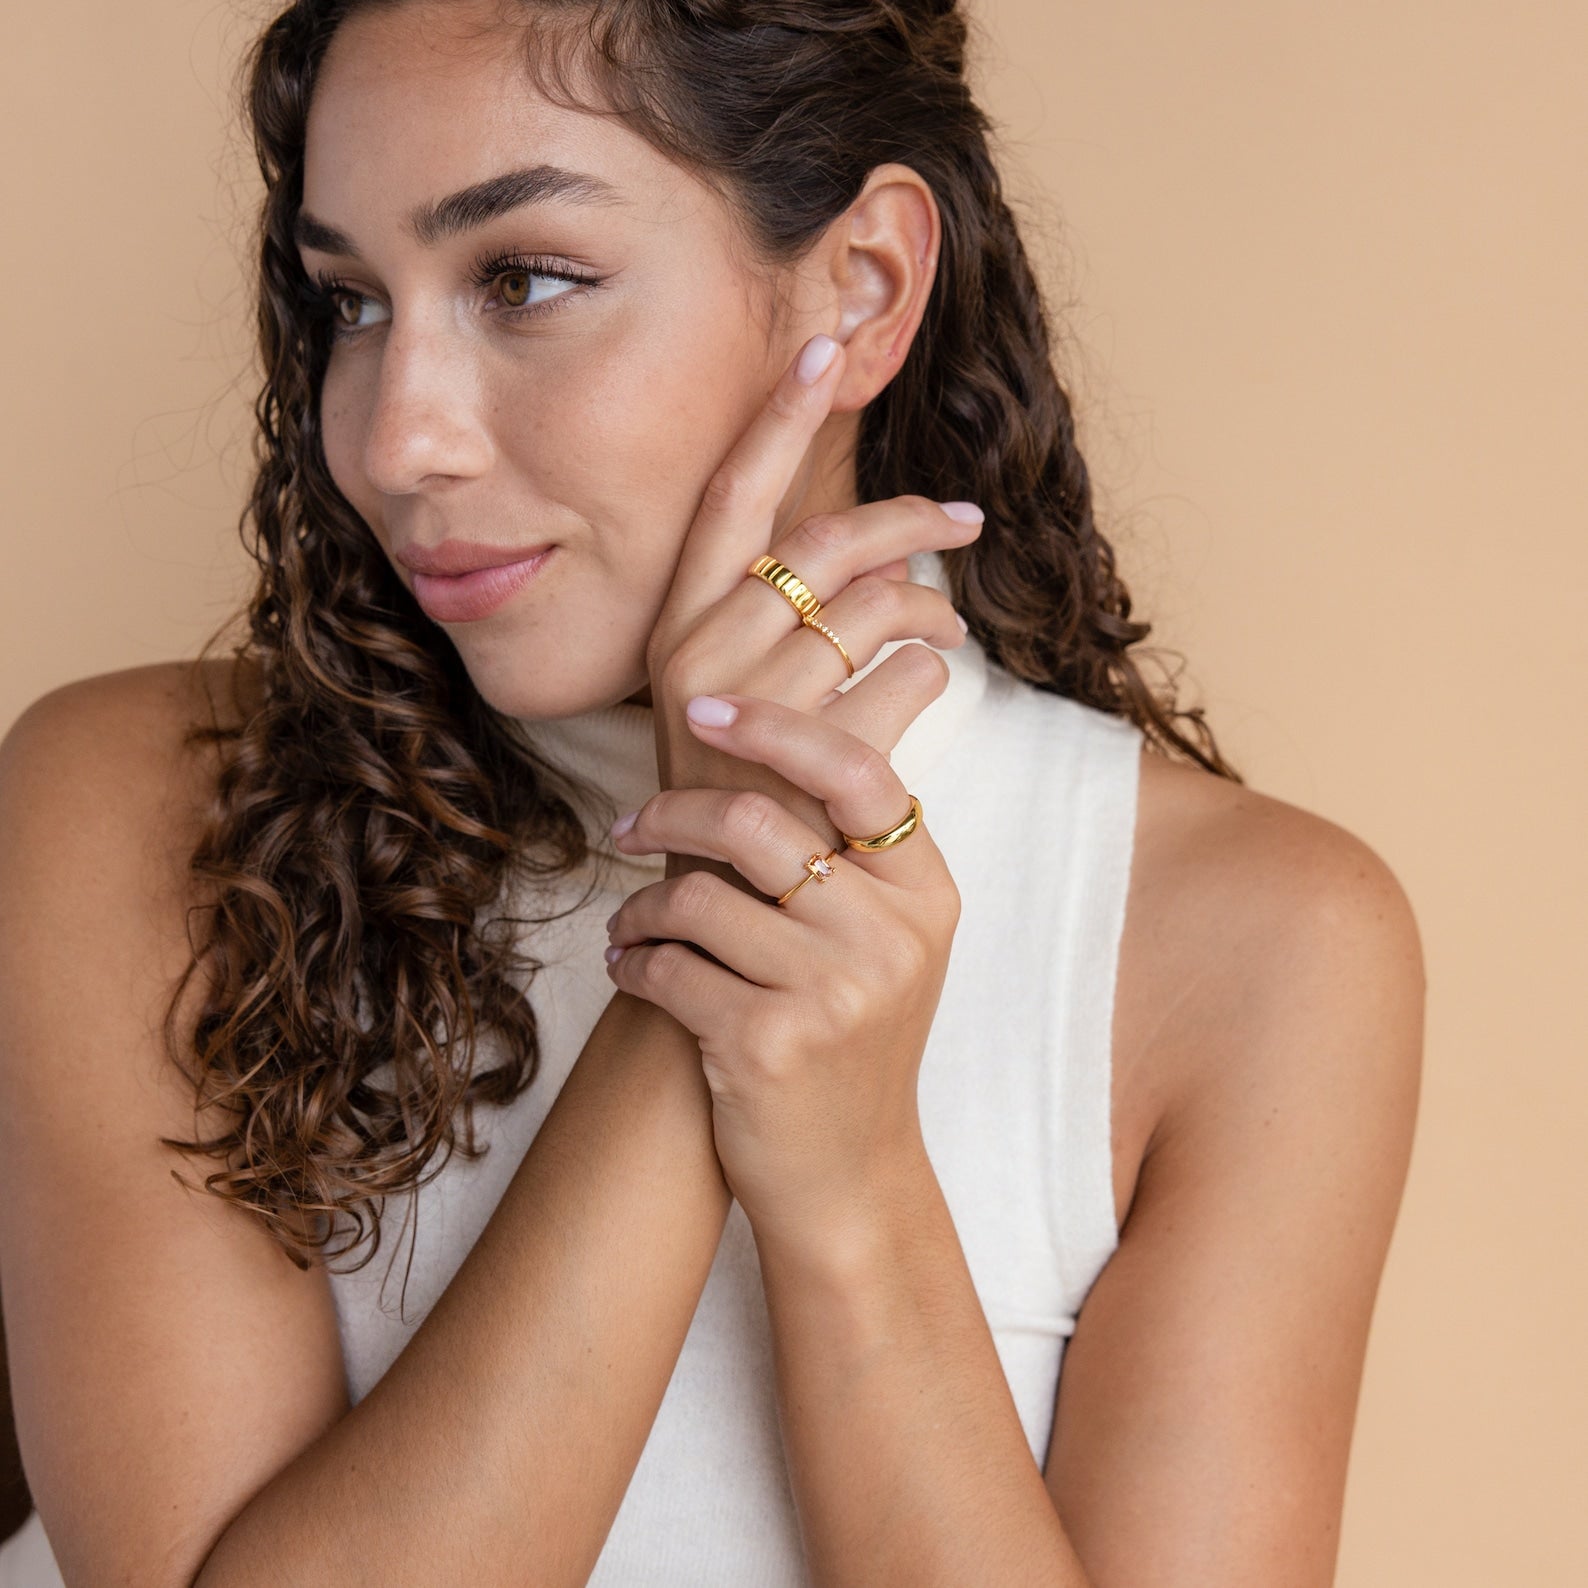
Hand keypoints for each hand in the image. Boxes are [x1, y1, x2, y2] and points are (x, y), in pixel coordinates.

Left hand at [603, 691, 956, 1251]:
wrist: (848, 1174)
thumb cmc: (853, 1038)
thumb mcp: (885, 940)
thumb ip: (850, 852)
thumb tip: (767, 740)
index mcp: (926, 892)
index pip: (856, 770)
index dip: (774, 727)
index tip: (705, 711)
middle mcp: (891, 936)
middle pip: (759, 822)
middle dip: (673, 814)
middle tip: (631, 825)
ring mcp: (834, 993)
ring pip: (699, 896)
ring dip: (643, 904)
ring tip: (633, 921)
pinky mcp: (768, 1045)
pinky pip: (670, 966)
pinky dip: (634, 959)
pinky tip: (632, 966)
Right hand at [641, 331, 983, 893]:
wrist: (732, 907)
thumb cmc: (739, 785)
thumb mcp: (732, 691)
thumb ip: (774, 612)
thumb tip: (872, 535)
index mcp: (677, 625)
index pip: (730, 497)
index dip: (779, 417)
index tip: (827, 344)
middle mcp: (704, 657)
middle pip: (828, 542)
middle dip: (909, 518)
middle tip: (964, 518)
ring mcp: (761, 710)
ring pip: (881, 606)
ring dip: (932, 606)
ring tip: (948, 624)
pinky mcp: (816, 761)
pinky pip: (910, 678)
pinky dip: (933, 674)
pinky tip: (927, 685)